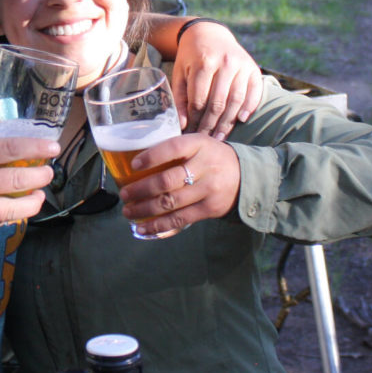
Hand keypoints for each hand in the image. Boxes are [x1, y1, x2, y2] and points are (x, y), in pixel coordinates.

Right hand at [0, 137, 56, 244]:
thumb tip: (3, 157)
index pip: (9, 149)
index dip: (35, 148)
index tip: (52, 149)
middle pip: (17, 180)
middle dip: (40, 177)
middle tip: (49, 174)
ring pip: (13, 210)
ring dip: (32, 203)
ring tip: (39, 197)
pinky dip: (7, 218)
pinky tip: (12, 213)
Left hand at [117, 133, 240, 235]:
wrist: (247, 176)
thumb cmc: (212, 158)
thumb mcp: (199, 144)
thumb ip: (176, 150)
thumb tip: (136, 162)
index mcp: (199, 144)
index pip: (173, 148)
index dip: (152, 156)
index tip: (133, 165)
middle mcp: (205, 166)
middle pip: (167, 180)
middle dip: (141, 189)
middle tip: (124, 194)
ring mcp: (209, 189)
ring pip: (171, 202)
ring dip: (145, 209)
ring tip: (128, 211)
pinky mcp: (210, 208)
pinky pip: (180, 219)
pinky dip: (159, 225)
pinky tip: (143, 228)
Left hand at [171, 20, 262, 138]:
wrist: (210, 33)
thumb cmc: (191, 56)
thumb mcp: (180, 72)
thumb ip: (181, 97)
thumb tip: (182, 125)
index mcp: (204, 62)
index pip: (199, 99)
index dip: (195, 119)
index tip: (191, 134)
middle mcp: (225, 62)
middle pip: (218, 102)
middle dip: (211, 124)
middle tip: (206, 140)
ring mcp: (242, 65)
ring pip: (236, 100)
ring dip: (228, 122)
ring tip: (220, 137)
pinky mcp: (253, 68)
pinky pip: (254, 92)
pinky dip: (249, 107)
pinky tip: (241, 120)